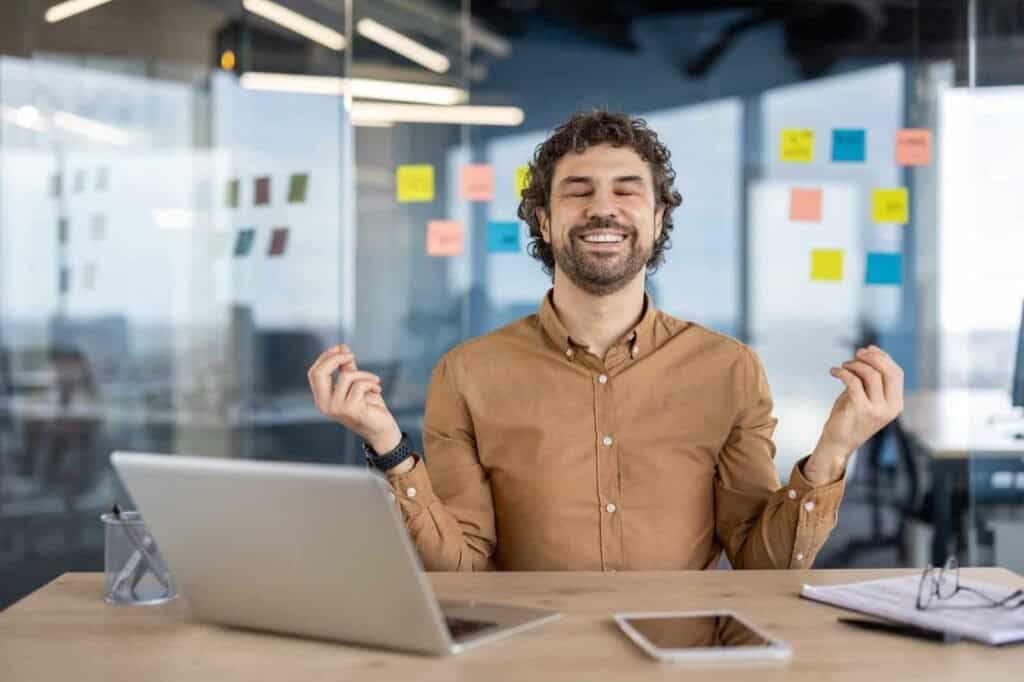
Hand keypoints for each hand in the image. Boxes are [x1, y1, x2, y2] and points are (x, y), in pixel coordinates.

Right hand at [307, 344, 401, 453]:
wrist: (381, 428)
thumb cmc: (368, 406)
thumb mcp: (355, 383)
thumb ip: (347, 367)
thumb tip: (341, 346)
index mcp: (322, 398)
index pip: (314, 373)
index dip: (325, 357)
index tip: (340, 348)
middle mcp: (324, 404)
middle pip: (319, 373)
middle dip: (335, 359)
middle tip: (351, 355)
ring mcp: (336, 408)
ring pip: (346, 377)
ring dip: (364, 375)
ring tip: (374, 381)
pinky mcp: (350, 410)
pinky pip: (359, 385)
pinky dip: (371, 383)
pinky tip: (378, 390)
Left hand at [805, 345, 904, 484]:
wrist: (838, 443)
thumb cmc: (850, 416)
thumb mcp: (865, 395)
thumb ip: (871, 377)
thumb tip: (869, 350)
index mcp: (896, 403)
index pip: (897, 372)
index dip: (882, 357)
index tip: (866, 350)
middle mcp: (891, 407)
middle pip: (888, 371)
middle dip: (872, 357)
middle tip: (855, 354)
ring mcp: (877, 409)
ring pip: (871, 374)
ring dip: (855, 365)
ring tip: (843, 366)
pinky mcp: (860, 410)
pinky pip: (853, 382)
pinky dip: (842, 372)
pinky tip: (833, 372)